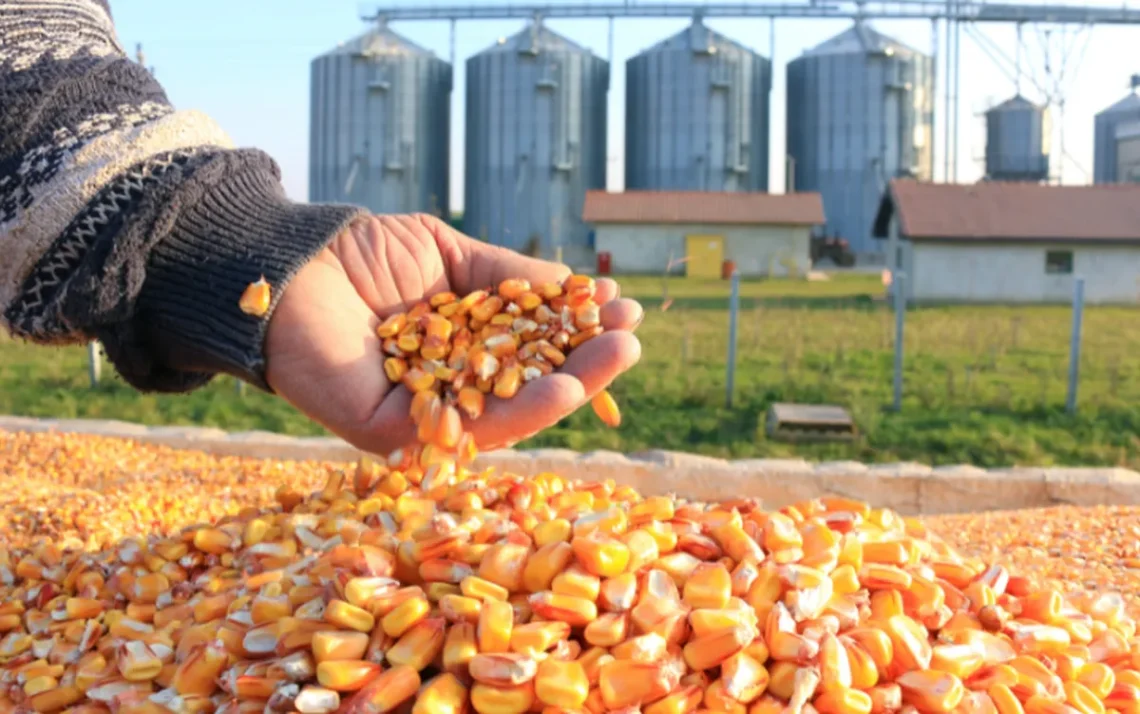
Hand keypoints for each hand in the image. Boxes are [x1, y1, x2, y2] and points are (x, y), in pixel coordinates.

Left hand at [264, 214, 642, 455]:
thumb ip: (506, 276)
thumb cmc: (363, 254)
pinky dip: (520, 412)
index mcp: (461, 348)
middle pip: (528, 387)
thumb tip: (573, 288)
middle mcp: (447, 387)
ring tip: (617, 358)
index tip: (620, 308)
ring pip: (508, 414)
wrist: (287, 261)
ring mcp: (422, 414)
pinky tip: (564, 387)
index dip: (576, 332)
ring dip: (569, 389)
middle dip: (585, 365)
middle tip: (632, 338)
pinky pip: (465, 428)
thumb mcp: (450, 255)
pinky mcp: (393, 433)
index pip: (530, 349)